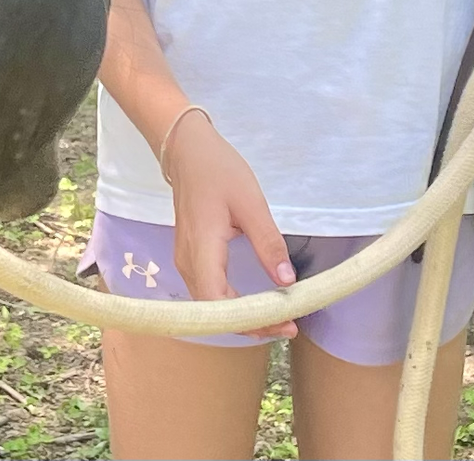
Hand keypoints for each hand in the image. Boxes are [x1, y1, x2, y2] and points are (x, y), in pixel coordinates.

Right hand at [162, 117, 297, 335]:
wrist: (186, 149)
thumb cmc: (218, 171)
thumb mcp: (251, 203)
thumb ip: (268, 243)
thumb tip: (287, 282)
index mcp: (202, 248)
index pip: (218, 303)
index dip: (250, 321)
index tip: (284, 323)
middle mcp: (187, 261)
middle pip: (213, 311)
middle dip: (250, 324)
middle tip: (287, 324)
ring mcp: (185, 259)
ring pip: (209, 304)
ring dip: (241, 317)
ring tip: (275, 317)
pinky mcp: (189, 256)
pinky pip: (207, 292)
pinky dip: (231, 304)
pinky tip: (252, 303)